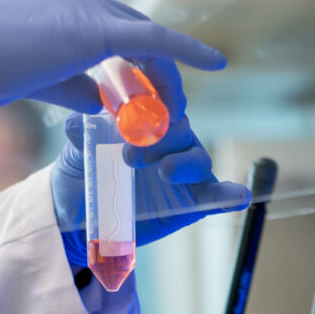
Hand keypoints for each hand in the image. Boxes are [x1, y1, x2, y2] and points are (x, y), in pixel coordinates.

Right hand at [0, 0, 225, 109]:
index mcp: (59, 4)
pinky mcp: (92, 28)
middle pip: (134, 31)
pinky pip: (152, 41)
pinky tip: (214, 64)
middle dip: (155, 68)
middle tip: (167, 105)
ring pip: (144, 38)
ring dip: (163, 74)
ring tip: (173, 109)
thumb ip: (72, 87)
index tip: (141, 89)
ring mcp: (85, 6)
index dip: (132, 62)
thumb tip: (104, 102)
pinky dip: (185, 52)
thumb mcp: (32, 79)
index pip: (110, 29)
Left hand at [50, 59, 250, 265]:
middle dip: (160, 137)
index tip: (137, 109)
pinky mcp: (192, 200)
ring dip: (183, 163)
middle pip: (179, 127)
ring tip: (165, 172)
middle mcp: (170, 140)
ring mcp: (183, 170)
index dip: (157, 98)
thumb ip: (80, 133)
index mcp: (146, 118)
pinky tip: (238, 194)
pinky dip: (229, 194)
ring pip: (196, 158)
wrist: (76, 215)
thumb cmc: (81, 171)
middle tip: (131, 153)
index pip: (161, 98)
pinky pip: (215, 195)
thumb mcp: (75, 150)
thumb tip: (76, 124)